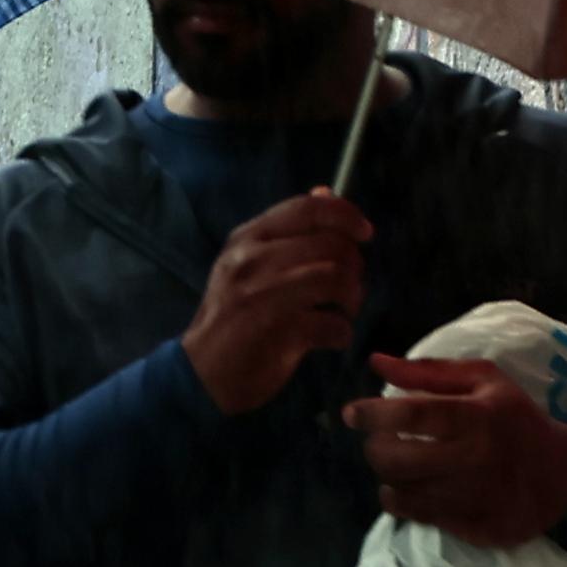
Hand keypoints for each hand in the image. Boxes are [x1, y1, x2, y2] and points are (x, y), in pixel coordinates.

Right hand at [182, 189, 371, 414]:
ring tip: (344, 310)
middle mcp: (253, 261)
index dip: (345, 215)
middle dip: (354, 266)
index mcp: (247, 238)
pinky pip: (333, 324)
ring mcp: (264, 296)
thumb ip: (289, 230)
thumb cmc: (234, 316)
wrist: (201, 374)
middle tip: (350, 287)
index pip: (307, 209)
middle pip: (331, 245)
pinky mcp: (278, 332)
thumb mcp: (250, 264)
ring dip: (352, 298)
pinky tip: (332, 337)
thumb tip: (327, 192)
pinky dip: (342, 332)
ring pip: (336, 279)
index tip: (365, 232)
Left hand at [347, 354, 566, 549]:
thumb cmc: (516, 418)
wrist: (560, 474)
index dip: (373, 413)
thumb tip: (377, 362)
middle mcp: (472, 458)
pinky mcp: (470, 526)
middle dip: (374, 448)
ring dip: (386, 475)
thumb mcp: (484, 380)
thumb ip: (429, 371)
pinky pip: (416, 516)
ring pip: (401, 491)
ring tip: (394, 462)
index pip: (411, 414)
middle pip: (397, 458)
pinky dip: (399, 501)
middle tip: (376, 440)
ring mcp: (471, 497)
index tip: (351, 412)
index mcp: (476, 416)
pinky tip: (405, 488)